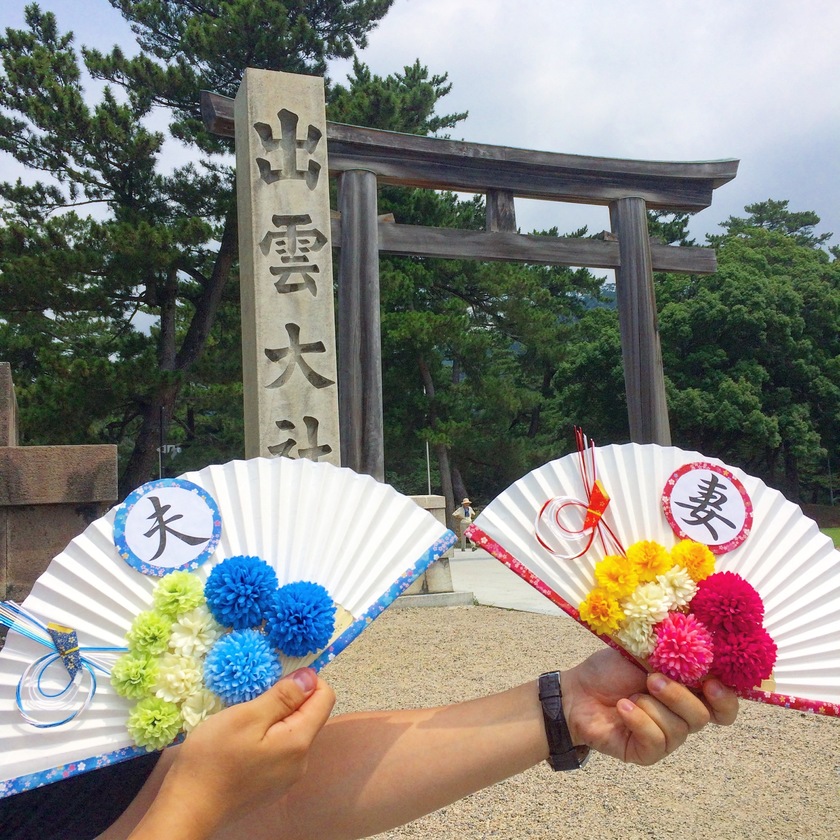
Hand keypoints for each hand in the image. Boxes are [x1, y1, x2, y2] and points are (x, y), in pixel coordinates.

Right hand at [131, 668, 334, 838]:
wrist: (188, 810)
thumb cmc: (213, 759)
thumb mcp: (246, 717)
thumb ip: (283, 697)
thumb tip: (310, 677)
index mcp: (299, 742)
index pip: (325, 698)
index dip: (307, 681)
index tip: (278, 678)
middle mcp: (301, 762)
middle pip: (309, 716)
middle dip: (287, 700)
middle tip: (254, 699)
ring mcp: (286, 777)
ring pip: (292, 732)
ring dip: (274, 718)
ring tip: (244, 719)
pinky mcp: (271, 786)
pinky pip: (279, 750)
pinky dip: (266, 737)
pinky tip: (241, 741)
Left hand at [561, 648, 737, 765]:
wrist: (576, 691)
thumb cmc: (609, 669)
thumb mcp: (642, 651)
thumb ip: (672, 650)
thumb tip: (701, 636)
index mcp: (686, 689)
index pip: (723, 704)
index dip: (726, 698)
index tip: (713, 684)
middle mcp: (681, 715)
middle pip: (703, 716)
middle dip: (678, 696)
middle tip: (652, 679)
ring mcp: (665, 736)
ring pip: (680, 729)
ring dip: (652, 707)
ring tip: (630, 695)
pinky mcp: (647, 752)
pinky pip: (656, 741)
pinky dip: (638, 721)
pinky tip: (622, 708)